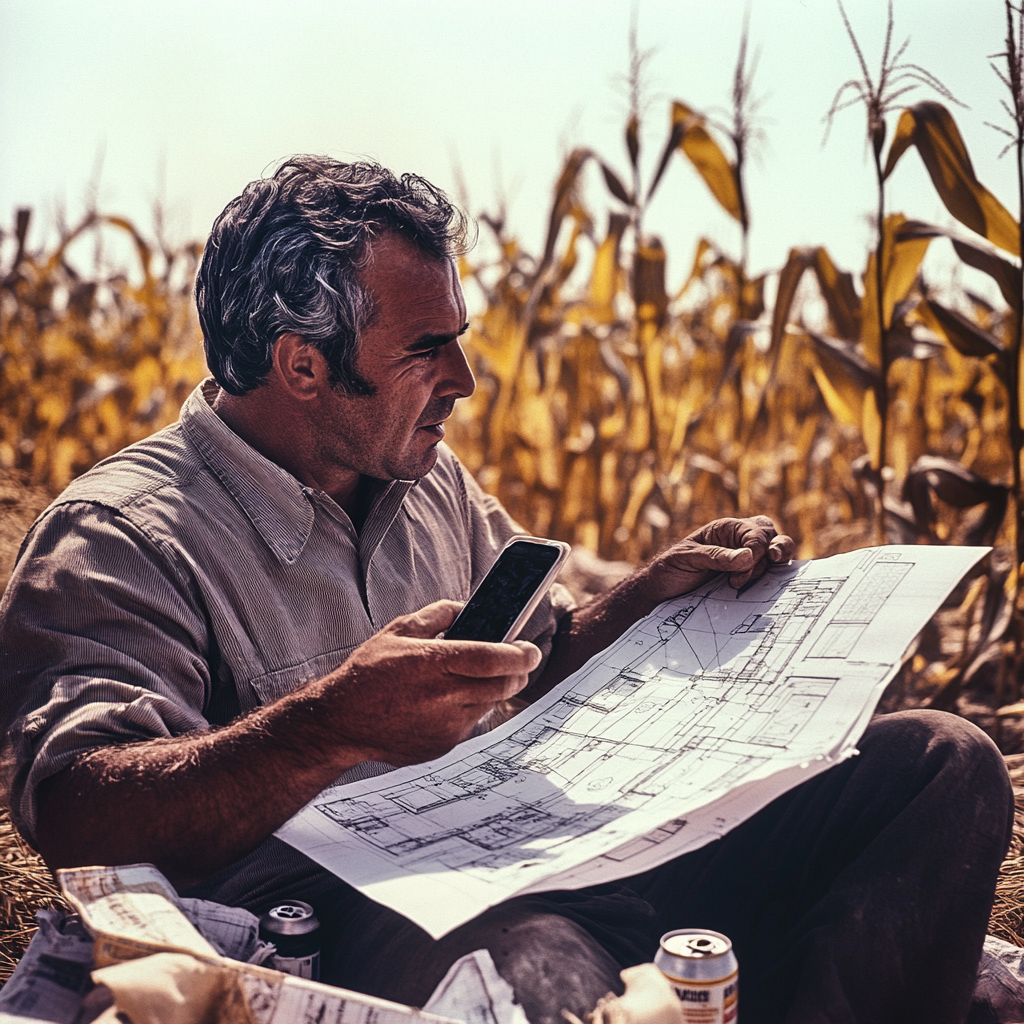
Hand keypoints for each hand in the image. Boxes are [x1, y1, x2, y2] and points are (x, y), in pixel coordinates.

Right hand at [319, 600, 540, 766]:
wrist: (340, 722)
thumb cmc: (368, 673)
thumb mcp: (398, 631)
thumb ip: (438, 615)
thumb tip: (467, 609)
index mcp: (433, 662)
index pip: (492, 658)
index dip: (519, 654)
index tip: (530, 649)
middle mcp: (443, 696)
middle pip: (502, 686)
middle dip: (518, 673)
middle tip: (520, 664)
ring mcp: (444, 725)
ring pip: (488, 705)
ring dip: (491, 690)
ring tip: (475, 678)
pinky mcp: (442, 746)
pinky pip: (469, 723)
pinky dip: (468, 709)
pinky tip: (447, 701)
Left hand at [641, 516, 793, 602]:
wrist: (660, 592)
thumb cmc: (669, 570)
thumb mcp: (685, 559)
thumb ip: (714, 556)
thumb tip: (747, 557)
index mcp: (724, 529)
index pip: (755, 533)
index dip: (756, 550)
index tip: (742, 570)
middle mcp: (738, 541)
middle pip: (771, 535)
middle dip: (777, 549)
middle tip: (772, 561)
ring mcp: (745, 559)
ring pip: (777, 551)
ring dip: (779, 561)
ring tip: (764, 573)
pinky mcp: (746, 577)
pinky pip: (770, 572)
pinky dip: (776, 575)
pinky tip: (770, 584)